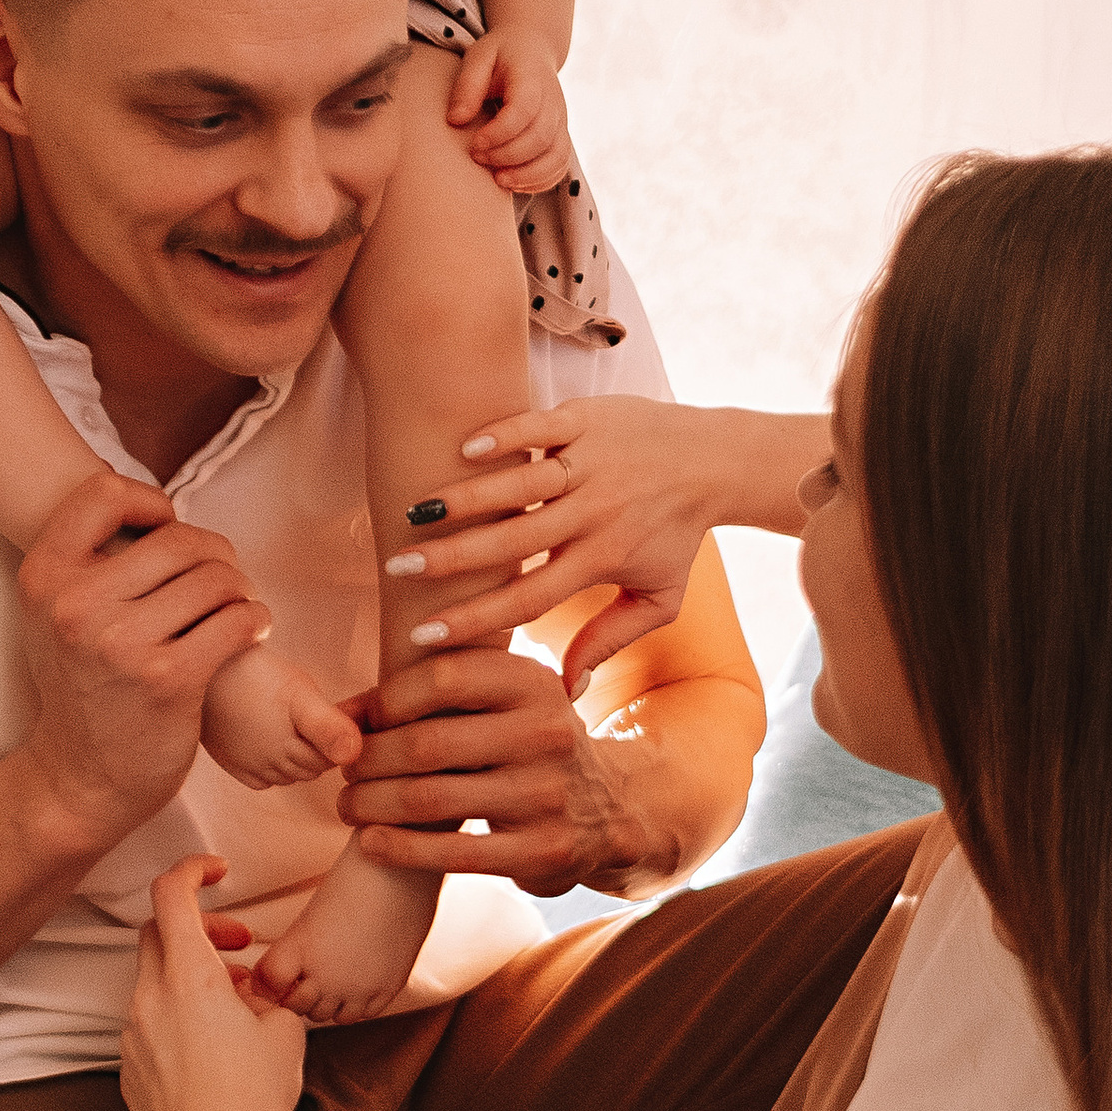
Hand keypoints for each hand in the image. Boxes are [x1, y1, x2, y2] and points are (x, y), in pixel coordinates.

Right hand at [17, 468, 268, 849]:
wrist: (80, 778)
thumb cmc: (82, 688)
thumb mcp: (55, 616)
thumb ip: (88, 561)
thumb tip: (158, 511)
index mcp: (44, 578)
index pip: (104, 493)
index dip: (148, 502)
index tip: (167, 531)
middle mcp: (76, 605)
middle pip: (177, 537)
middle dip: (214, 553)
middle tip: (221, 579)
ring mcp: (122, 644)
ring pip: (216, 577)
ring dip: (239, 590)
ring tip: (235, 608)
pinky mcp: (169, 679)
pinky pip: (238, 620)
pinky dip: (256, 620)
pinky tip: (251, 631)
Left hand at [122, 856, 309, 1110]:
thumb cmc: (254, 1101)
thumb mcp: (284, 1032)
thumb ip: (267, 996)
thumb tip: (254, 996)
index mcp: (188, 978)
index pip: (171, 895)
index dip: (191, 870)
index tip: (216, 871)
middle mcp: (149, 1000)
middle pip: (157, 934)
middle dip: (198, 928)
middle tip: (237, 945)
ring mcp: (132, 1037)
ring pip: (153, 983)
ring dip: (190, 977)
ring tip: (236, 1005)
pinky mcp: (129, 1072)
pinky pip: (148, 1025)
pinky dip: (176, 1017)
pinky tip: (213, 1049)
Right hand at [199, 640, 365, 790]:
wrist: (203, 668)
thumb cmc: (254, 674)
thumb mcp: (300, 693)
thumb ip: (328, 726)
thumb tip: (355, 754)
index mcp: (290, 751)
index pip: (329, 760)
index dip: (339, 738)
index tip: (342, 713)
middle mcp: (269, 767)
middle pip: (309, 767)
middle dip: (319, 748)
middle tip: (319, 715)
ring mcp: (247, 767)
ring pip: (286, 773)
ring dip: (296, 756)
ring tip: (295, 723)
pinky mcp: (229, 762)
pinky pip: (261, 777)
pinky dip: (271, 765)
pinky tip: (270, 740)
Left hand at [338, 645, 635, 896]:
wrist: (604, 810)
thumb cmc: (523, 744)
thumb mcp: (502, 700)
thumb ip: (431, 693)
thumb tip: (342, 715)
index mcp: (533, 682)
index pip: (441, 677)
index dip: (386, 701)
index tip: (361, 722)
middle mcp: (546, 732)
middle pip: (426, 743)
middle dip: (368, 760)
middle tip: (344, 771)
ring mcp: (546, 794)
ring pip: (429, 800)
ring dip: (371, 804)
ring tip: (348, 805)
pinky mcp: (542, 850)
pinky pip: (451, 854)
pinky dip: (398, 848)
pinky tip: (370, 843)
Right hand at [385, 398, 723, 688]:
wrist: (713, 460)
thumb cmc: (675, 535)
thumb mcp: (658, 599)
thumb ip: (609, 641)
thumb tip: (565, 692)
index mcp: (604, 557)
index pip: (530, 597)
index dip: (475, 619)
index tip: (425, 635)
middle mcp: (595, 511)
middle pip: (514, 542)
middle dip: (452, 558)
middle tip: (398, 569)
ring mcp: (591, 462)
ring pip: (521, 483)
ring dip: (465, 497)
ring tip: (412, 513)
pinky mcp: (588, 418)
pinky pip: (540, 426)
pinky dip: (504, 435)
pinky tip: (464, 449)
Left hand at [446, 26, 570, 193]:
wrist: (533, 48)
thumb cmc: (501, 54)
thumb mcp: (478, 57)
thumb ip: (467, 86)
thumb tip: (455, 120)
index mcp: (532, 78)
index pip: (523, 111)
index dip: (499, 133)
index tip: (474, 143)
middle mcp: (553, 102)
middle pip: (541, 138)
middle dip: (508, 156)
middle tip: (477, 158)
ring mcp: (561, 121)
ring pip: (557, 157)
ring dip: (527, 174)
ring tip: (498, 180)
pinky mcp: (561, 136)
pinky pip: (559, 166)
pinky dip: (540, 180)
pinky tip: (514, 183)